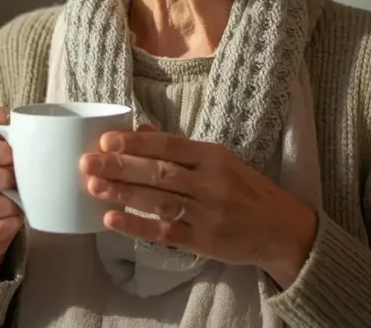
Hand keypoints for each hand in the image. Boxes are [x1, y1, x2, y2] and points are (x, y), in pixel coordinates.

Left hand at [79, 128, 316, 287]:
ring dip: (124, 194)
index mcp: (213, 156)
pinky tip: (113, 219)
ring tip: (93, 187)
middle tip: (87, 163)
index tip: (106, 140)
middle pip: (159, 172)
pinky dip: (138, 226)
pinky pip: (166, 232)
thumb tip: (139, 129)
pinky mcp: (205, 241)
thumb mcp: (219, 160)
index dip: (137, 143)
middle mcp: (210, 182)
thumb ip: (179, 148)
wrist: (282, 229)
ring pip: (160, 200)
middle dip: (120, 167)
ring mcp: (208, 213)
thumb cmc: (245, 189)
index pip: (170, 145)